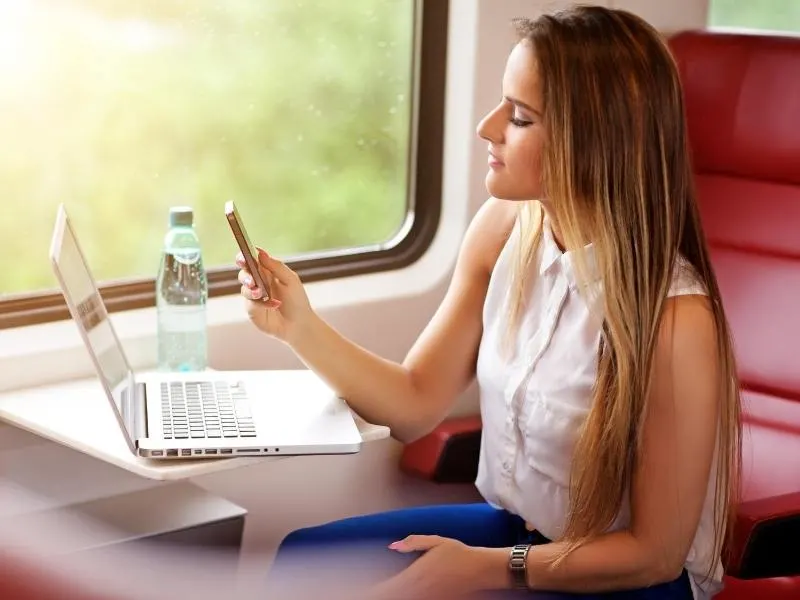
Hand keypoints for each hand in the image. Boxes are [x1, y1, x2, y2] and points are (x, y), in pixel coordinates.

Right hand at [237, 247, 313, 343]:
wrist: (299, 324)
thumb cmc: (297, 300)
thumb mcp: (290, 280)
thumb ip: (276, 266)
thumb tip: (260, 252)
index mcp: (267, 272)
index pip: (251, 260)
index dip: (244, 257)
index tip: (243, 257)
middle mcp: (258, 282)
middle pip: (244, 273)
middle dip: (245, 275)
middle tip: (251, 280)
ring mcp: (254, 297)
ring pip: (244, 289)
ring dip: (251, 290)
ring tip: (260, 293)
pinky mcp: (252, 310)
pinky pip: (250, 304)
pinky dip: (259, 304)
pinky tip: (273, 304)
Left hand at [366, 535, 495, 599]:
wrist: (482, 569)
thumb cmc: (459, 553)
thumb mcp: (436, 542)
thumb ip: (413, 543)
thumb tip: (392, 546)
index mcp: (418, 574)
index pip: (390, 587)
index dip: (376, 590)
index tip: (364, 590)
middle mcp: (422, 589)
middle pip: (396, 596)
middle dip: (381, 594)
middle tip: (367, 593)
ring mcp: (430, 597)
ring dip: (394, 595)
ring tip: (378, 593)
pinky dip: (407, 598)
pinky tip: (402, 593)